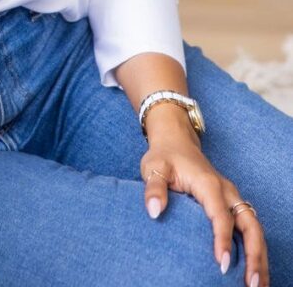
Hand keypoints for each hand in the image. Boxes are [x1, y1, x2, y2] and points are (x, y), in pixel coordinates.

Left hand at [142, 129, 268, 286]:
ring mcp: (231, 197)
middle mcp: (226, 191)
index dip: (223, 240)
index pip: (221, 216)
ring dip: (259, 256)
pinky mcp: (231, 203)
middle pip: (250, 225)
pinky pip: (249, 227)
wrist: (175, 140)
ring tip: (258, 284)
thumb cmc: (164, 155)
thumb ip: (154, 188)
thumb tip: (154, 211)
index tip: (222, 264)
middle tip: (252, 284)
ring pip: (254, 228)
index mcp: (209, 184)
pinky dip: (255, 248)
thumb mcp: (153, 167)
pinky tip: (252, 269)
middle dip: (255, 255)